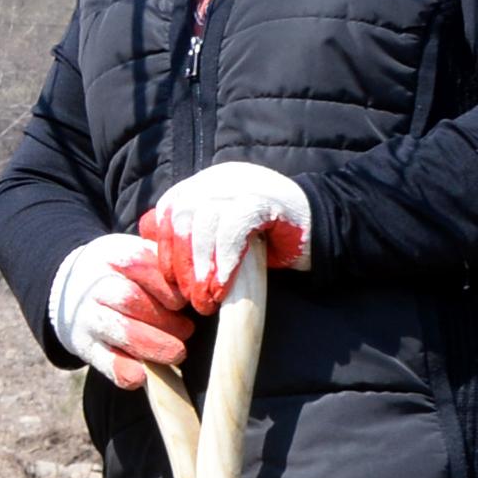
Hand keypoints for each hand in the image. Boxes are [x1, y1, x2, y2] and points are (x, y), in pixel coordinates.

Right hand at [47, 230, 193, 388]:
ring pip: (121, 330)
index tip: (184, 301)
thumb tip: (202, 285)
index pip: (140, 264)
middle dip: (165, 319)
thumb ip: (166, 265)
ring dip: (155, 345)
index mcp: (113, 256)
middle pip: (130, 298)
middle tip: (187, 329)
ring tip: (177, 352)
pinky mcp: (86, 347)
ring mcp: (88, 318)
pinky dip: (128, 370)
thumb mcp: (138, 256)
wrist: (72, 291)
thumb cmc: (121, 274)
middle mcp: (96, 285)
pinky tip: (145, 373)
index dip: (167, 286)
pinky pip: (107, 362)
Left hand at [141, 161, 310, 313]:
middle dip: (182, 261)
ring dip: (202, 266)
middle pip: (184, 215)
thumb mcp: (224, 237)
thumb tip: (150, 233)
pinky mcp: (266, 199)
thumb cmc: (271, 239)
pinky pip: (234, 229)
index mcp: (209, 183)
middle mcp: (223, 178)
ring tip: (207, 299)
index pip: (172, 208)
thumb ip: (193, 234)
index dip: (166, 246)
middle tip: (191, 297)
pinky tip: (224, 285)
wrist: (327, 229)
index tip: (172, 282)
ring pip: (205, 221)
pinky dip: (226, 260)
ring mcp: (245, 184)